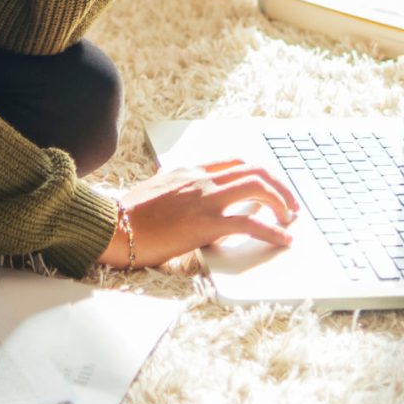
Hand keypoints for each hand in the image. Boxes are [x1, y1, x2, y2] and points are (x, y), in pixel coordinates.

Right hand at [97, 158, 300, 268]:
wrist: (112, 227)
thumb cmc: (128, 216)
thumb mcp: (157, 190)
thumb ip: (179, 189)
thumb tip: (192, 200)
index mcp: (190, 171)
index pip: (236, 163)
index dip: (260, 175)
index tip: (271, 189)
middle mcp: (201, 179)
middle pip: (254, 171)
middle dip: (279, 187)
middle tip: (290, 206)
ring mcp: (205, 199)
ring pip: (258, 188)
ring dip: (281, 204)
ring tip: (289, 220)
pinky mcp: (206, 224)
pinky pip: (250, 224)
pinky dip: (273, 232)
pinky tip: (283, 241)